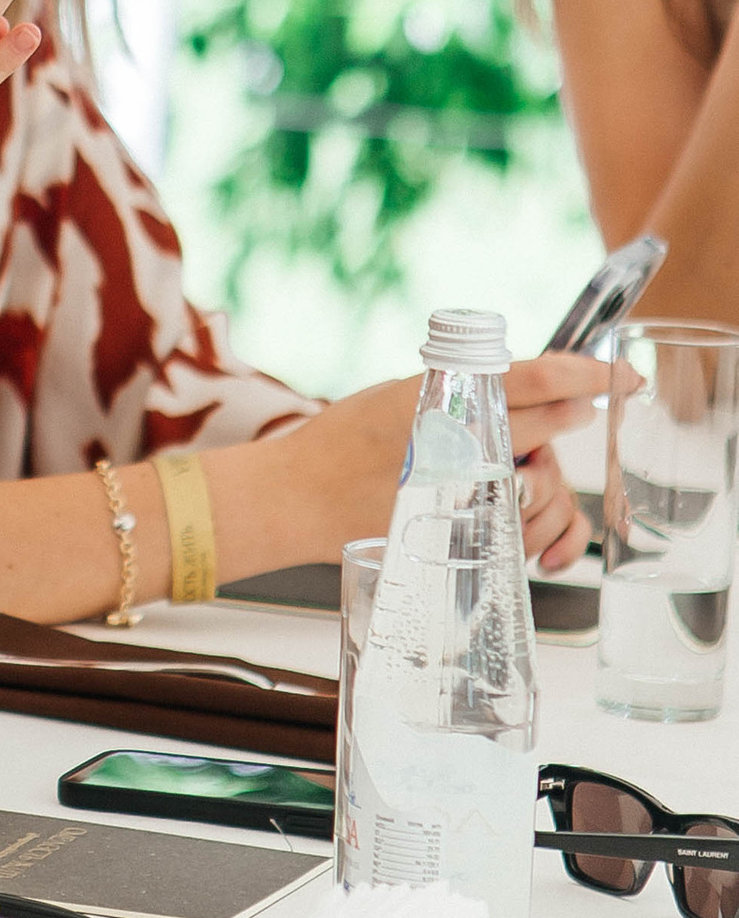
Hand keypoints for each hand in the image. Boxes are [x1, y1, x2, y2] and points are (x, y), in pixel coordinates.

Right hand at [256, 356, 607, 575]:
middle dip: (574, 416)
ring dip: (554, 480)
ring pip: (548, 483)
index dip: (589, 373)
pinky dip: (549, 536)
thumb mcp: (399, 395)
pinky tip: (545, 543)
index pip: (538, 378)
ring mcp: (468, 493)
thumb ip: (460, 394)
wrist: (296, 496)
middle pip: (552, 428)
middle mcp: (464, 444)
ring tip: (534, 478)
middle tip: (586, 408)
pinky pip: (529, 535)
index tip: (620, 374)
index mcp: (447, 398)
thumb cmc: (341, 442)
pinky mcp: (465, 534)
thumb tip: (521, 392)